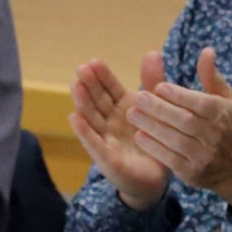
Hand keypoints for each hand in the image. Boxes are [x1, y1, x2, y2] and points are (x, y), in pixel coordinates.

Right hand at [66, 56, 168, 210]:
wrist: (156, 179)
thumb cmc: (153, 141)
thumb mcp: (155, 108)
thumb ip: (153, 82)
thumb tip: (153, 52)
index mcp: (123, 108)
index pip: (110, 88)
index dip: (102, 76)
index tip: (94, 61)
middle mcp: (110, 122)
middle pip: (98, 100)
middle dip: (89, 85)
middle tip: (82, 69)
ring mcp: (106, 139)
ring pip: (92, 118)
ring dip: (83, 102)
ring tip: (76, 86)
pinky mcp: (107, 158)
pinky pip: (94, 144)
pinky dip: (84, 131)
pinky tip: (74, 118)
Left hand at [126, 47, 231, 208]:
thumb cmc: (226, 126)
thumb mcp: (225, 100)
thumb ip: (211, 76)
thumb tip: (206, 50)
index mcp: (222, 113)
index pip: (197, 102)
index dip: (177, 95)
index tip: (158, 87)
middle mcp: (214, 134)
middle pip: (183, 120)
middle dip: (158, 108)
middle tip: (137, 97)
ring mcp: (203, 155)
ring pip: (174, 139)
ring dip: (151, 126)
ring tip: (132, 114)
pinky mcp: (192, 172)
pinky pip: (170, 158)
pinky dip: (154, 147)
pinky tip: (139, 136)